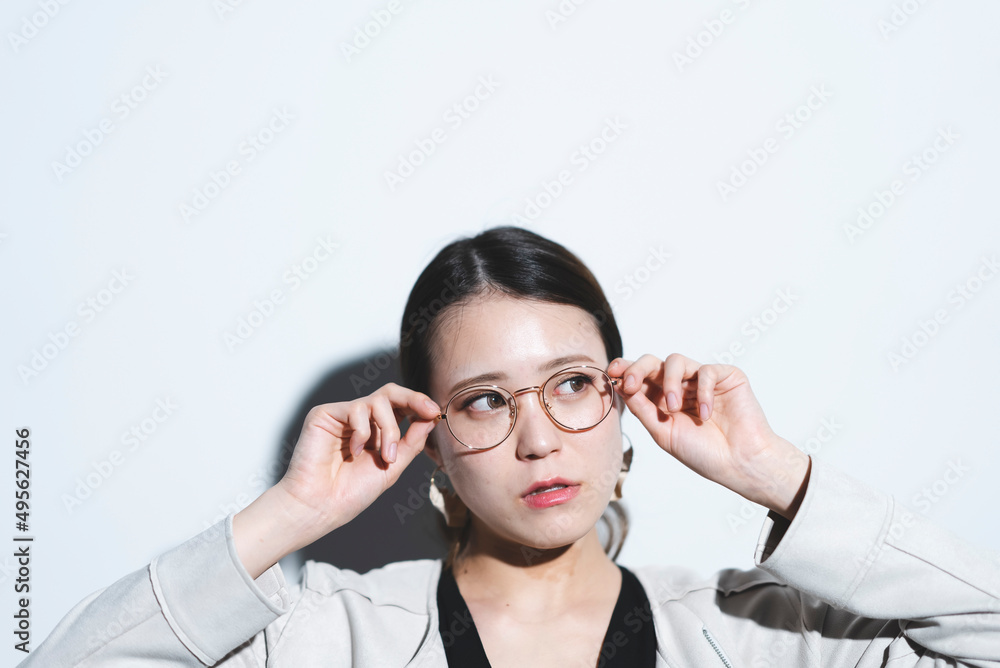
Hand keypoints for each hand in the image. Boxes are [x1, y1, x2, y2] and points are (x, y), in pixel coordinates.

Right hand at [234, 383, 440, 576]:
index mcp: (376, 430)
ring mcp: (342, 416)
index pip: (399, 406)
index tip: (435, 412)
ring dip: (389, 429)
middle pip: (389, 393)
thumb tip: (430, 418)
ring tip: (386, 457)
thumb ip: (411, 441)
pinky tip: (355, 452)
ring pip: (377, 401)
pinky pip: (355, 409)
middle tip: (428, 411)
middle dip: (412, 399)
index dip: (418, 404)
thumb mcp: (393, 466)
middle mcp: (360, 419)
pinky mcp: (324, 414)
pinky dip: (363, 431)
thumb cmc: (352, 492)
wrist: (322, 507)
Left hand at [608, 353, 809, 518]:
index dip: (625, 370)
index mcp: (662, 400)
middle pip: (654, 362)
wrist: (740, 464)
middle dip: (639, 368)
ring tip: (673, 408)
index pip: (640, 377)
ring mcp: (702, 380)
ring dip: (669, 382)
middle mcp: (680, 386)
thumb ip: (643, 409)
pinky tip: (705, 413)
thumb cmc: (704, 453)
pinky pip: (706, 370)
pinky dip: (701, 391)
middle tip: (632, 383)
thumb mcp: (664, 432)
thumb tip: (620, 385)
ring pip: (676, 360)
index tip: (612, 373)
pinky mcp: (726, 376)